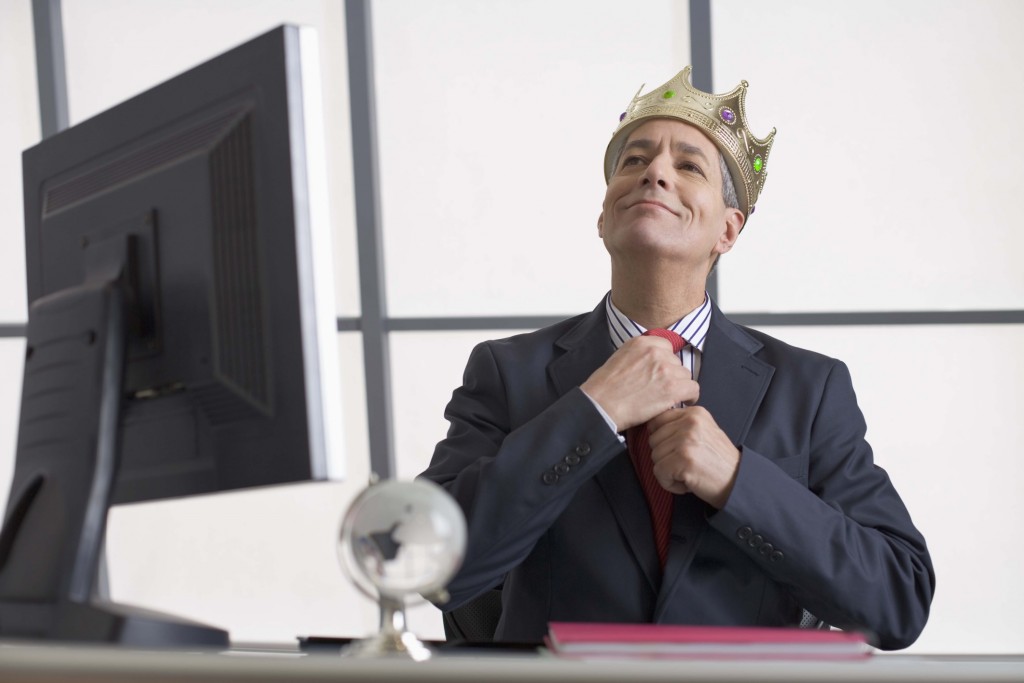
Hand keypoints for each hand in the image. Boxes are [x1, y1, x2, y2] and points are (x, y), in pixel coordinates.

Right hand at [580, 335, 698, 430]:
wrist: (600, 405)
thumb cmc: (604, 388)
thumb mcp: (619, 358)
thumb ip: (639, 356)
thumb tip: (653, 364)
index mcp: (641, 343)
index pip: (666, 347)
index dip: (664, 362)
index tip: (661, 373)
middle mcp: (655, 352)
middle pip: (676, 362)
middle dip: (670, 375)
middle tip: (659, 389)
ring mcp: (665, 369)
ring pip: (685, 376)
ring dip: (678, 386)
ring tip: (665, 397)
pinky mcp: (672, 388)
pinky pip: (693, 389)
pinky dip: (689, 396)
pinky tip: (681, 402)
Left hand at [647, 406, 740, 508]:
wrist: (738, 482)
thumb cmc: (718, 462)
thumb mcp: (703, 432)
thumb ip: (680, 425)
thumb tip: (651, 426)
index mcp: (694, 413)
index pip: (656, 420)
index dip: (661, 440)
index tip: (676, 450)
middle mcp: (690, 422)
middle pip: (653, 440)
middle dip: (665, 457)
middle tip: (686, 464)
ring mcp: (686, 440)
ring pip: (654, 457)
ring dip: (668, 472)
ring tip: (689, 472)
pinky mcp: (683, 459)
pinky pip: (659, 473)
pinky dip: (670, 483)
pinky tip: (688, 482)